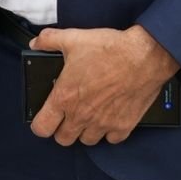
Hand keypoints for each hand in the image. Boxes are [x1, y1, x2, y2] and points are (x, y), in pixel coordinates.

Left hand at [28, 25, 180, 146]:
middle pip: (63, 139)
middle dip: (62, 128)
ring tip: (89, 114)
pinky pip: (111, 139)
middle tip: (68, 114)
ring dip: (85, 131)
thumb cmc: (110, 49)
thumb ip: (49, 40)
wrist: (143, 55)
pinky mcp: (123, 126)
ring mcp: (103, 123)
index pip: (41, 127)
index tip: (45, 117)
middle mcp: (82, 115)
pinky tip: (110, 116)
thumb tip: (37, 42)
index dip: (40, 124)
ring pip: (86, 141)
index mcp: (65, 97)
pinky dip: (109, 131)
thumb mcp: (73, 38)